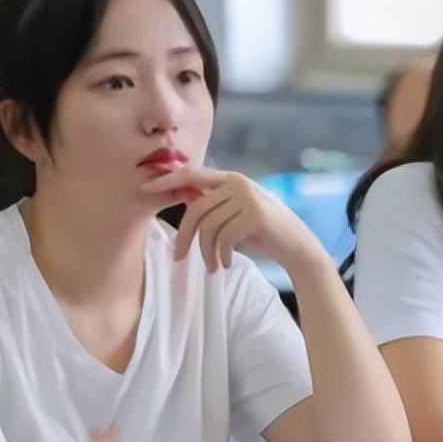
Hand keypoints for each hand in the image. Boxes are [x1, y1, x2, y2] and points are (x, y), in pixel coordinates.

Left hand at [141, 167, 326, 275]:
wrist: (297, 246)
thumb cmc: (263, 232)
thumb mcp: (235, 213)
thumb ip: (212, 203)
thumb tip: (180, 196)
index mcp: (231, 178)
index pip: (191, 175)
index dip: (167, 180)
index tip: (145, 188)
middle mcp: (238, 182)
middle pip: (196, 209)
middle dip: (184, 237)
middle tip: (179, 257)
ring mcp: (247, 196)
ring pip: (208, 226)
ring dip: (206, 252)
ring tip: (212, 266)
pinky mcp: (254, 214)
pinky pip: (223, 237)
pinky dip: (221, 255)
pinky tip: (227, 264)